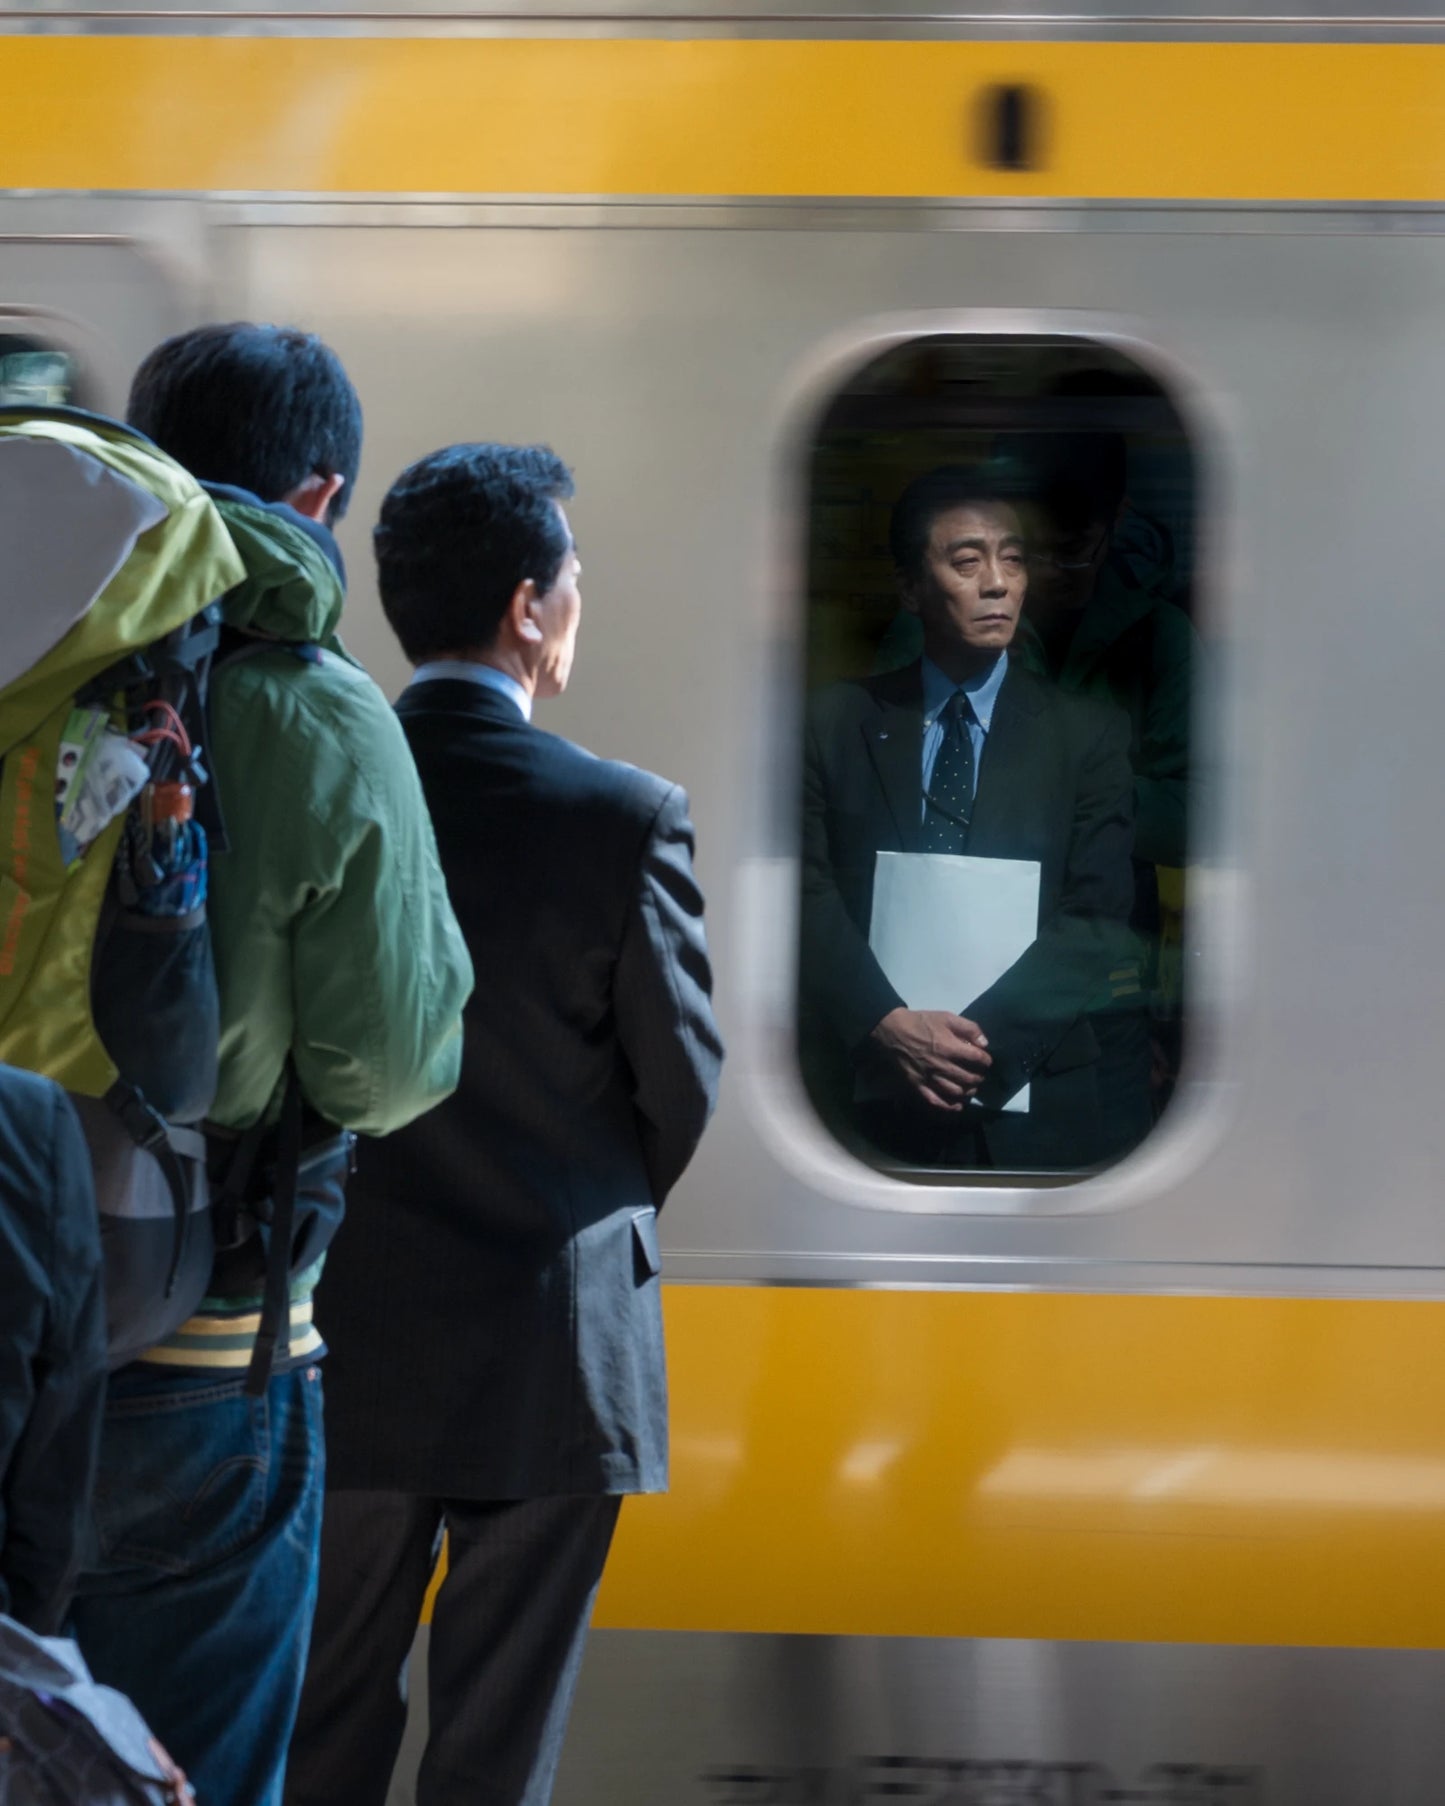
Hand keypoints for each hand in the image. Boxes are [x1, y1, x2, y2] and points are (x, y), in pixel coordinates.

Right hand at [870, 1008, 990, 1112]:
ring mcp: (929, 1078)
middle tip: (979, 1075)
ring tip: (970, 1088)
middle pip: (968, 1078)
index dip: (986, 1060)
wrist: (893, 1030)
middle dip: (978, 1077)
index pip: (976, 1058)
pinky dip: (949, 1106)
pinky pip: (936, 1101)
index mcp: (949, 1047)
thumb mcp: (947, 1017)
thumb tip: (984, 1043)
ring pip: (955, 1092)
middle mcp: (941, 1066)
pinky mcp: (918, 1085)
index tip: (985, 1060)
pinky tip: (957, 1105)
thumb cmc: (921, 1023)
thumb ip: (968, 1028)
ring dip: (968, 1092)